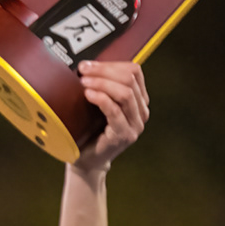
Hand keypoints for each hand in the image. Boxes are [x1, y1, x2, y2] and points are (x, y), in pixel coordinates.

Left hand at [70, 61, 149, 178]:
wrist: (87, 161)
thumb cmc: (89, 130)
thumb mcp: (97, 104)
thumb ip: (101, 86)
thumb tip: (87, 64)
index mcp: (139, 100)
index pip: (134, 72)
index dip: (111, 64)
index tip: (88, 65)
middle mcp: (141, 111)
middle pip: (129, 79)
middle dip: (104, 71)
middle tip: (83, 71)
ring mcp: (135, 125)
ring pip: (125, 93)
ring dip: (102, 83)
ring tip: (83, 83)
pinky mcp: (124, 135)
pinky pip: (115, 111)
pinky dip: (101, 99)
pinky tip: (88, 95)